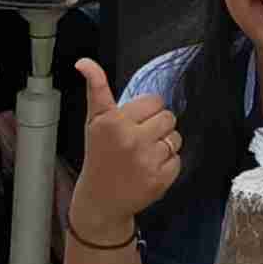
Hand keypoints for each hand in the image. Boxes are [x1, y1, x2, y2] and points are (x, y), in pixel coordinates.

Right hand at [69, 58, 179, 238]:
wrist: (100, 200)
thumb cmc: (98, 157)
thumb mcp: (93, 122)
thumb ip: (96, 89)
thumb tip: (84, 63)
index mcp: (113, 122)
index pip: (154, 100)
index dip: (146, 109)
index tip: (134, 120)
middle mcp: (130, 139)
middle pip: (168, 116)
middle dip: (157, 125)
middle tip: (140, 138)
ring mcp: (147, 160)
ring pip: (176, 137)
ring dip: (164, 144)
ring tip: (144, 154)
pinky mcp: (161, 179)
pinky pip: (178, 159)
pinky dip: (167, 164)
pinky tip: (149, 169)